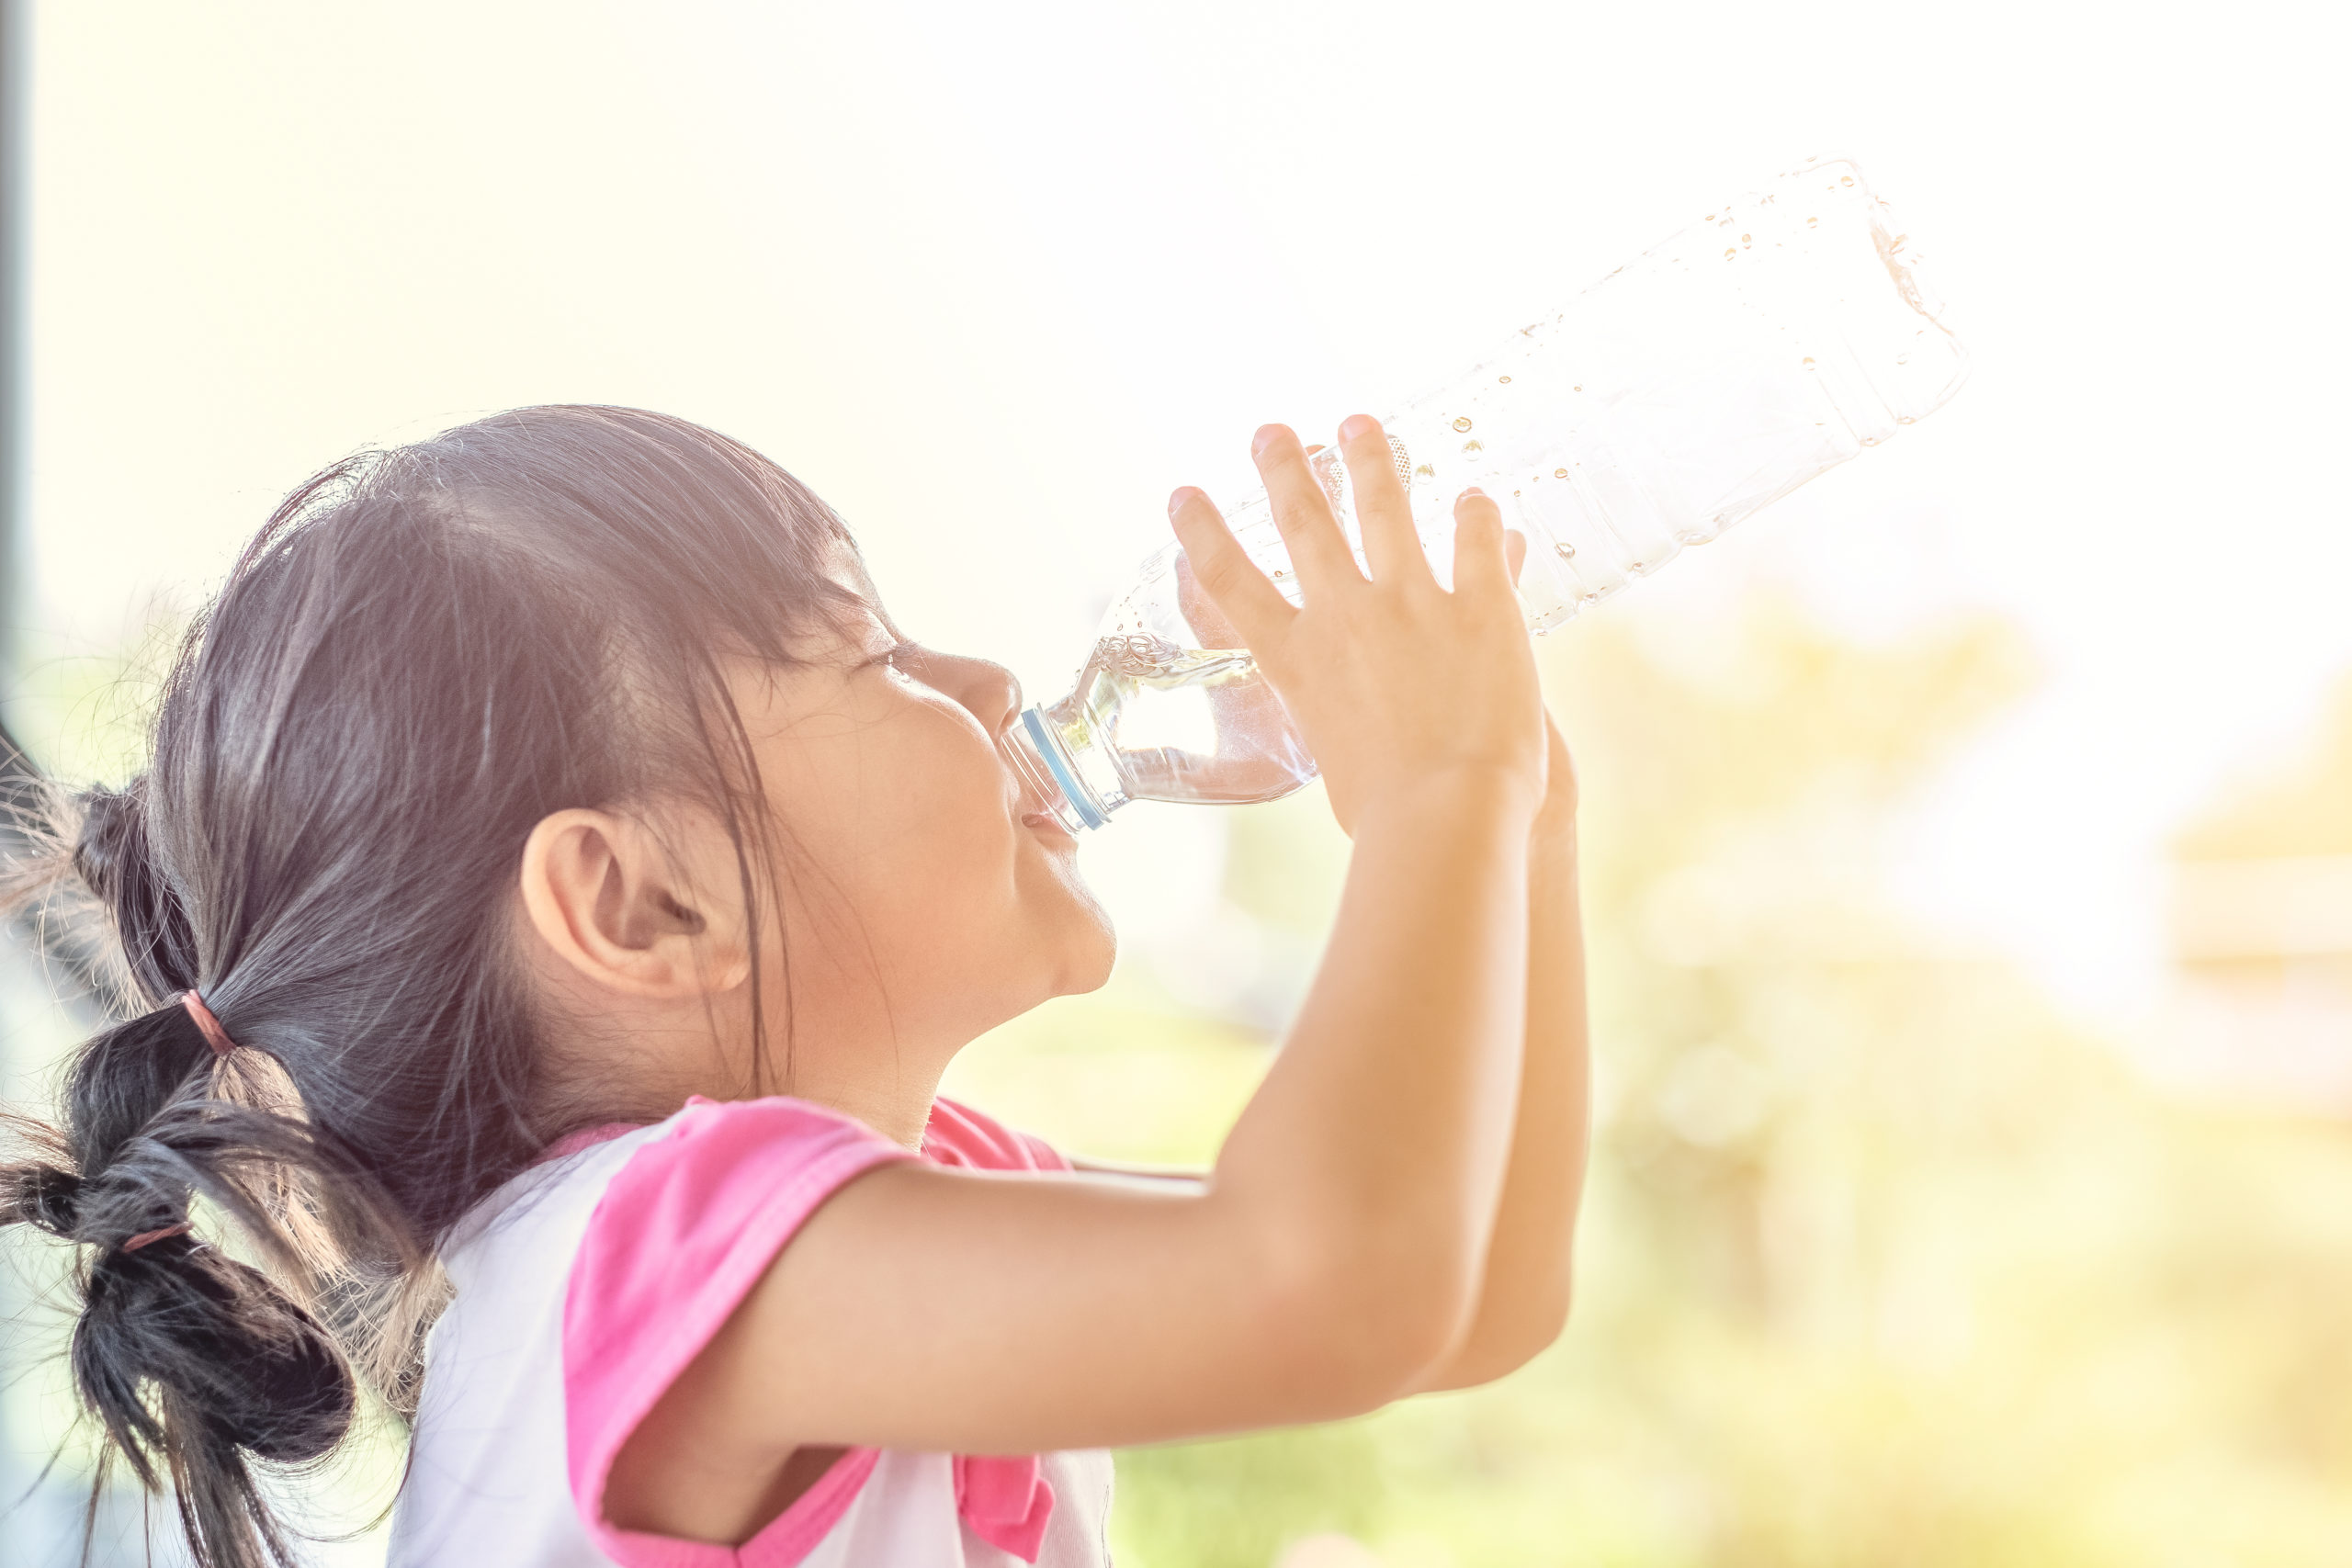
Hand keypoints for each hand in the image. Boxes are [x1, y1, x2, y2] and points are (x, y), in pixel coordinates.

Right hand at [1169, 416, 1546, 834]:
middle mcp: (1345, 617)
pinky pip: (1477, 541)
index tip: (1185, 495)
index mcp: (1298, 661)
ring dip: (1372, 460)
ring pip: (1386, 509)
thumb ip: (1338, 718)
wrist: (1448, 814)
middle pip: (1304, 524)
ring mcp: (1413, 603)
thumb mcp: (1334, 760)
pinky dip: (1476, 515)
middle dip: (1285, 469)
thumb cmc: (1386, 817)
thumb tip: (1348, 720)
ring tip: (1361, 424)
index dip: (1204, 532)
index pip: (1232, 582)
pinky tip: (1476, 497)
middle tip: (1271, 432)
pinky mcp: (1482, 606)